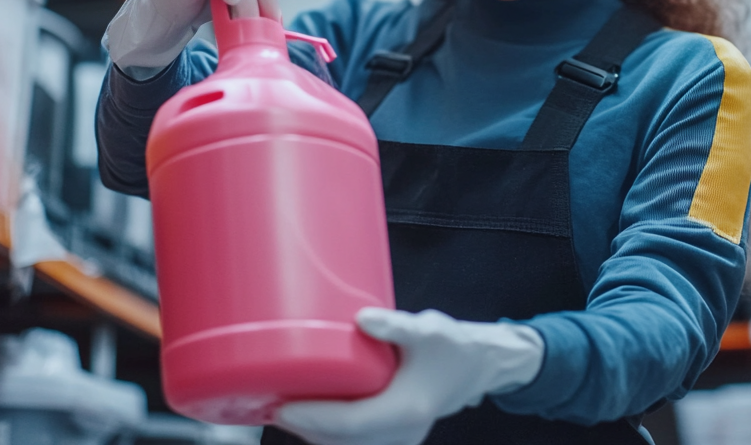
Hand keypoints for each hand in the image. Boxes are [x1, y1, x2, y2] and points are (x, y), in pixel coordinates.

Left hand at [275, 308, 544, 444]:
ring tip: (285, 405)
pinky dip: (331, 432)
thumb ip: (394, 326)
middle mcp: (400, 432)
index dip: (311, 418)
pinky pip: (355, 441)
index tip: (282, 405)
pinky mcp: (394, 436)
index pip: (348, 424)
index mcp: (405, 410)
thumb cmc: (455, 347)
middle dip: (304, 425)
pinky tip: (312, 413)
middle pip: (340, 440)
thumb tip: (360, 318)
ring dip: (315, 430)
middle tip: (270, 400)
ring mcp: (398, 439)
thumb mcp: (427, 330)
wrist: (480, 365)